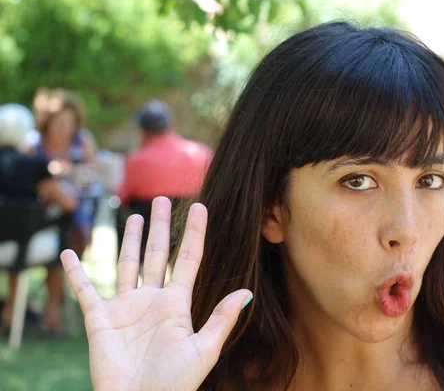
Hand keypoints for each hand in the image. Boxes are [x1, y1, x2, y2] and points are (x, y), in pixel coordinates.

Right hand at [61, 197, 251, 390]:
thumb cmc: (175, 384)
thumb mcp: (203, 350)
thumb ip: (221, 319)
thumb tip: (246, 292)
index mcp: (177, 303)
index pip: (188, 259)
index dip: (194, 233)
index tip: (201, 207)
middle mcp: (152, 300)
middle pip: (157, 254)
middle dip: (160, 226)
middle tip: (162, 199)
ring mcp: (126, 308)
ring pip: (127, 264)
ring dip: (129, 240)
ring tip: (134, 216)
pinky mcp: (100, 320)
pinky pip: (85, 291)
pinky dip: (76, 272)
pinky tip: (69, 253)